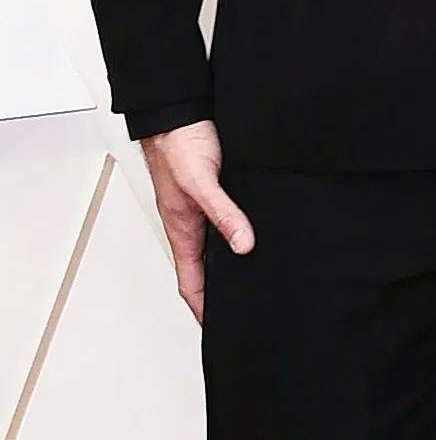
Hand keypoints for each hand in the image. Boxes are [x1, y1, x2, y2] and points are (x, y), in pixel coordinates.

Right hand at [142, 119, 253, 322]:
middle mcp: (190, 221)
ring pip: (214, 241)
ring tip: (251, 273)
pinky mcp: (215, 186)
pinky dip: (237, 229)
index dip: (202, 307)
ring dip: (228, 258)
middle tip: (242, 305)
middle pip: (202, 266)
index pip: (190, 281)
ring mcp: (201, 205)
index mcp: (182, 228)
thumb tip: (243, 244)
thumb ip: (222, 213)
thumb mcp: (202, 183)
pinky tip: (253, 228)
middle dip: (218, 289)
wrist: (179, 110)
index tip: (217, 328)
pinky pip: (225, 217)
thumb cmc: (178, 145)